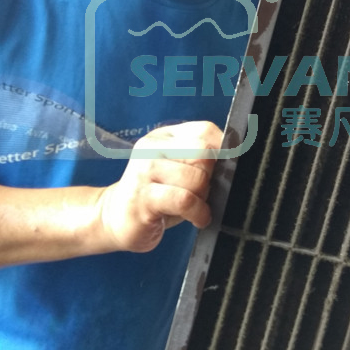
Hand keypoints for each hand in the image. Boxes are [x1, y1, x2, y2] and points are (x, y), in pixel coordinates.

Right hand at [98, 121, 221, 251]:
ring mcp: (145, 171)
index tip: (224, 170)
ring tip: (196, 207)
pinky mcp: (143, 198)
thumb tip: (234, 159)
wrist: (114, 217)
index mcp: (164, 137)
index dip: (223, 150)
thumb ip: (199, 161)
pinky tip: (197, 218)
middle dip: (211, 177)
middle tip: (202, 193)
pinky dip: (198, 212)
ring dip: (203, 198)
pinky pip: (185, 200)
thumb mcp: (176, 171)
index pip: (205, 130)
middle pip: (204, 152)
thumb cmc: (155, 196)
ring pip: (196, 178)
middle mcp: (152, 149)